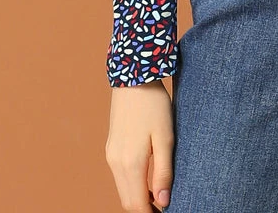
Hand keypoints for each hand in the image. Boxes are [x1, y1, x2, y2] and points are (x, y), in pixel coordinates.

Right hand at [105, 78, 174, 211]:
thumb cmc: (154, 105)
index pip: (137, 205)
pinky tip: (146, 178)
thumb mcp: (166, 138)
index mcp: (131, 163)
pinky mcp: (111, 147)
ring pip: (122, 190)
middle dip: (143, 209)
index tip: (165, 212)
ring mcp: (111, 155)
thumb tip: (163, 201)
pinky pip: (119, 176)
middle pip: (127, 201)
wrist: (133, 78)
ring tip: (158, 194)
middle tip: (163, 206)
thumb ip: (163, 171)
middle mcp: (116, 163)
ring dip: (137, 198)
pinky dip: (131, 185)